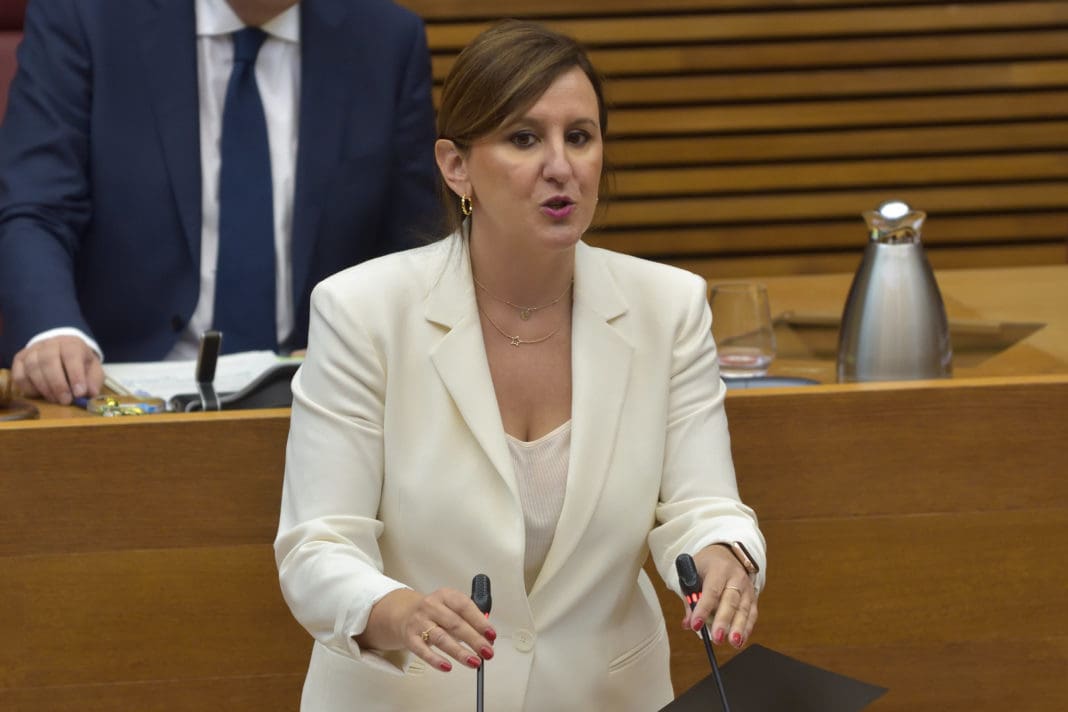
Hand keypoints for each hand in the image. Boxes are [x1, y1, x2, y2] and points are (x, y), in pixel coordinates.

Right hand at [11, 335, 104, 404]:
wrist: (61, 351)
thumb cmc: (79, 363)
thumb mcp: (92, 370)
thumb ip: (93, 381)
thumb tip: (90, 394)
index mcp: (71, 344)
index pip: (71, 355)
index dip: (75, 375)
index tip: (79, 393)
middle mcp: (49, 344)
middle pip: (49, 361)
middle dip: (58, 384)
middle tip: (65, 401)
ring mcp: (32, 351)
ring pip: (32, 367)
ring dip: (44, 387)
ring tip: (55, 400)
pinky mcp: (19, 360)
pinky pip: (19, 375)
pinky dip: (28, 388)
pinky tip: (40, 394)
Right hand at [359, 587, 495, 672]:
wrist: (403, 614)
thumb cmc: (434, 612)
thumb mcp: (451, 607)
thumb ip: (468, 619)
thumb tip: (487, 637)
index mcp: (445, 595)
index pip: (464, 606)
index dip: (480, 621)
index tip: (492, 635)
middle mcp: (431, 606)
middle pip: (455, 624)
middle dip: (474, 639)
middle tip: (488, 652)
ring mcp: (419, 622)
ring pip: (441, 638)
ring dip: (460, 652)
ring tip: (474, 662)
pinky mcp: (410, 638)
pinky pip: (422, 651)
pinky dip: (435, 660)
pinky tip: (448, 667)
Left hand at [679, 544, 757, 648]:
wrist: (726, 553)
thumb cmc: (706, 565)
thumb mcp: (693, 573)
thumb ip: (690, 598)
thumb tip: (688, 623)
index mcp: (719, 568)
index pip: (711, 591)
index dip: (703, 609)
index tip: (695, 624)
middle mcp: (736, 577)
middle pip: (731, 601)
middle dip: (723, 621)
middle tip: (717, 638)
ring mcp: (746, 587)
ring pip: (744, 609)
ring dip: (739, 628)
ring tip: (733, 642)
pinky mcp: (753, 597)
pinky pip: (751, 614)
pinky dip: (746, 628)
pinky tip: (740, 640)